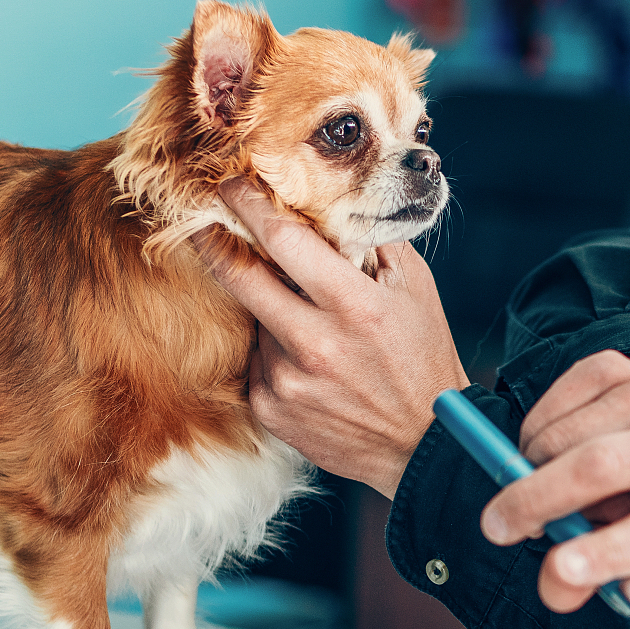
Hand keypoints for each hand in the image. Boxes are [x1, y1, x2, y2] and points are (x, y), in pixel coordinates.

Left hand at [215, 183, 467, 498]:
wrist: (424, 444)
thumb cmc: (423, 359)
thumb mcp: (415, 290)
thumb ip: (372, 243)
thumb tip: (327, 206)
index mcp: (355, 307)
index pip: (285, 241)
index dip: (250, 205)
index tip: (231, 184)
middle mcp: (315, 345)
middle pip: (240, 279)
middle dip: (216, 243)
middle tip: (205, 223)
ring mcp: (287, 382)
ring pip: (256, 321)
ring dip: (272, 312)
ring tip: (315, 329)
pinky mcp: (271, 410)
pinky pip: (258, 361)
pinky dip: (276, 353)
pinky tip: (312, 366)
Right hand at [479, 351, 629, 611]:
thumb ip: (591, 577)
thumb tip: (556, 587)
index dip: (607, 554)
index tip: (558, 570)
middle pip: (600, 467)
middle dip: (536, 500)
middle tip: (496, 528)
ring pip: (561, 437)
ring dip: (530, 471)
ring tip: (548, 489)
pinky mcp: (615, 366)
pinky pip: (548, 408)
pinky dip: (530, 439)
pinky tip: (552, 453)